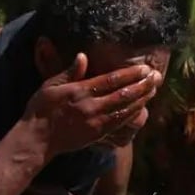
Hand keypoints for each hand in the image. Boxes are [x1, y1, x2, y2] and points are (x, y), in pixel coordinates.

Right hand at [23, 54, 160, 157]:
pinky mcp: (98, 133)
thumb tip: (83, 56)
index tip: (145, 68)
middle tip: (156, 76)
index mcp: (80, 91)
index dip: (130, 74)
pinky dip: (133, 114)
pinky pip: (120, 123)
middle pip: (123, 94)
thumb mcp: (50, 85)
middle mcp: (91, 106)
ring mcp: (96, 121)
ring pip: (125, 109)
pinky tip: (142, 107)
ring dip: (142, 99)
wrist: (38, 138)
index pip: (111, 80)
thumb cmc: (41, 108)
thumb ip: (69, 72)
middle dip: (142, 85)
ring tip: (154, 89)